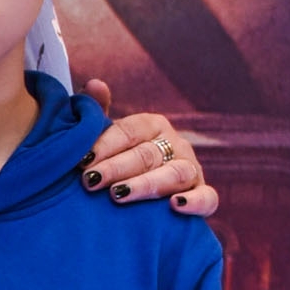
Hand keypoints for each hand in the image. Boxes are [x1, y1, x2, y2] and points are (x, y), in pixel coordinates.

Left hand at [80, 79, 218, 215]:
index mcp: (152, 126)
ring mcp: (191, 169)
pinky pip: (208, 197)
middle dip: (116, 167)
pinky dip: (195, 201)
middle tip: (90, 180)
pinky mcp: (202, 195)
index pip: (130, 131)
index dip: (105, 144)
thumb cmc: (116, 161)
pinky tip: (176, 205)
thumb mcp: (105, 138)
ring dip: (146, 185)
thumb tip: (94, 84)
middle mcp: (175, 144)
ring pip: (175, 174)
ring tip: (118, 194)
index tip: (82, 160)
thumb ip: (97, 114)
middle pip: (147, 154)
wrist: (137, 196)